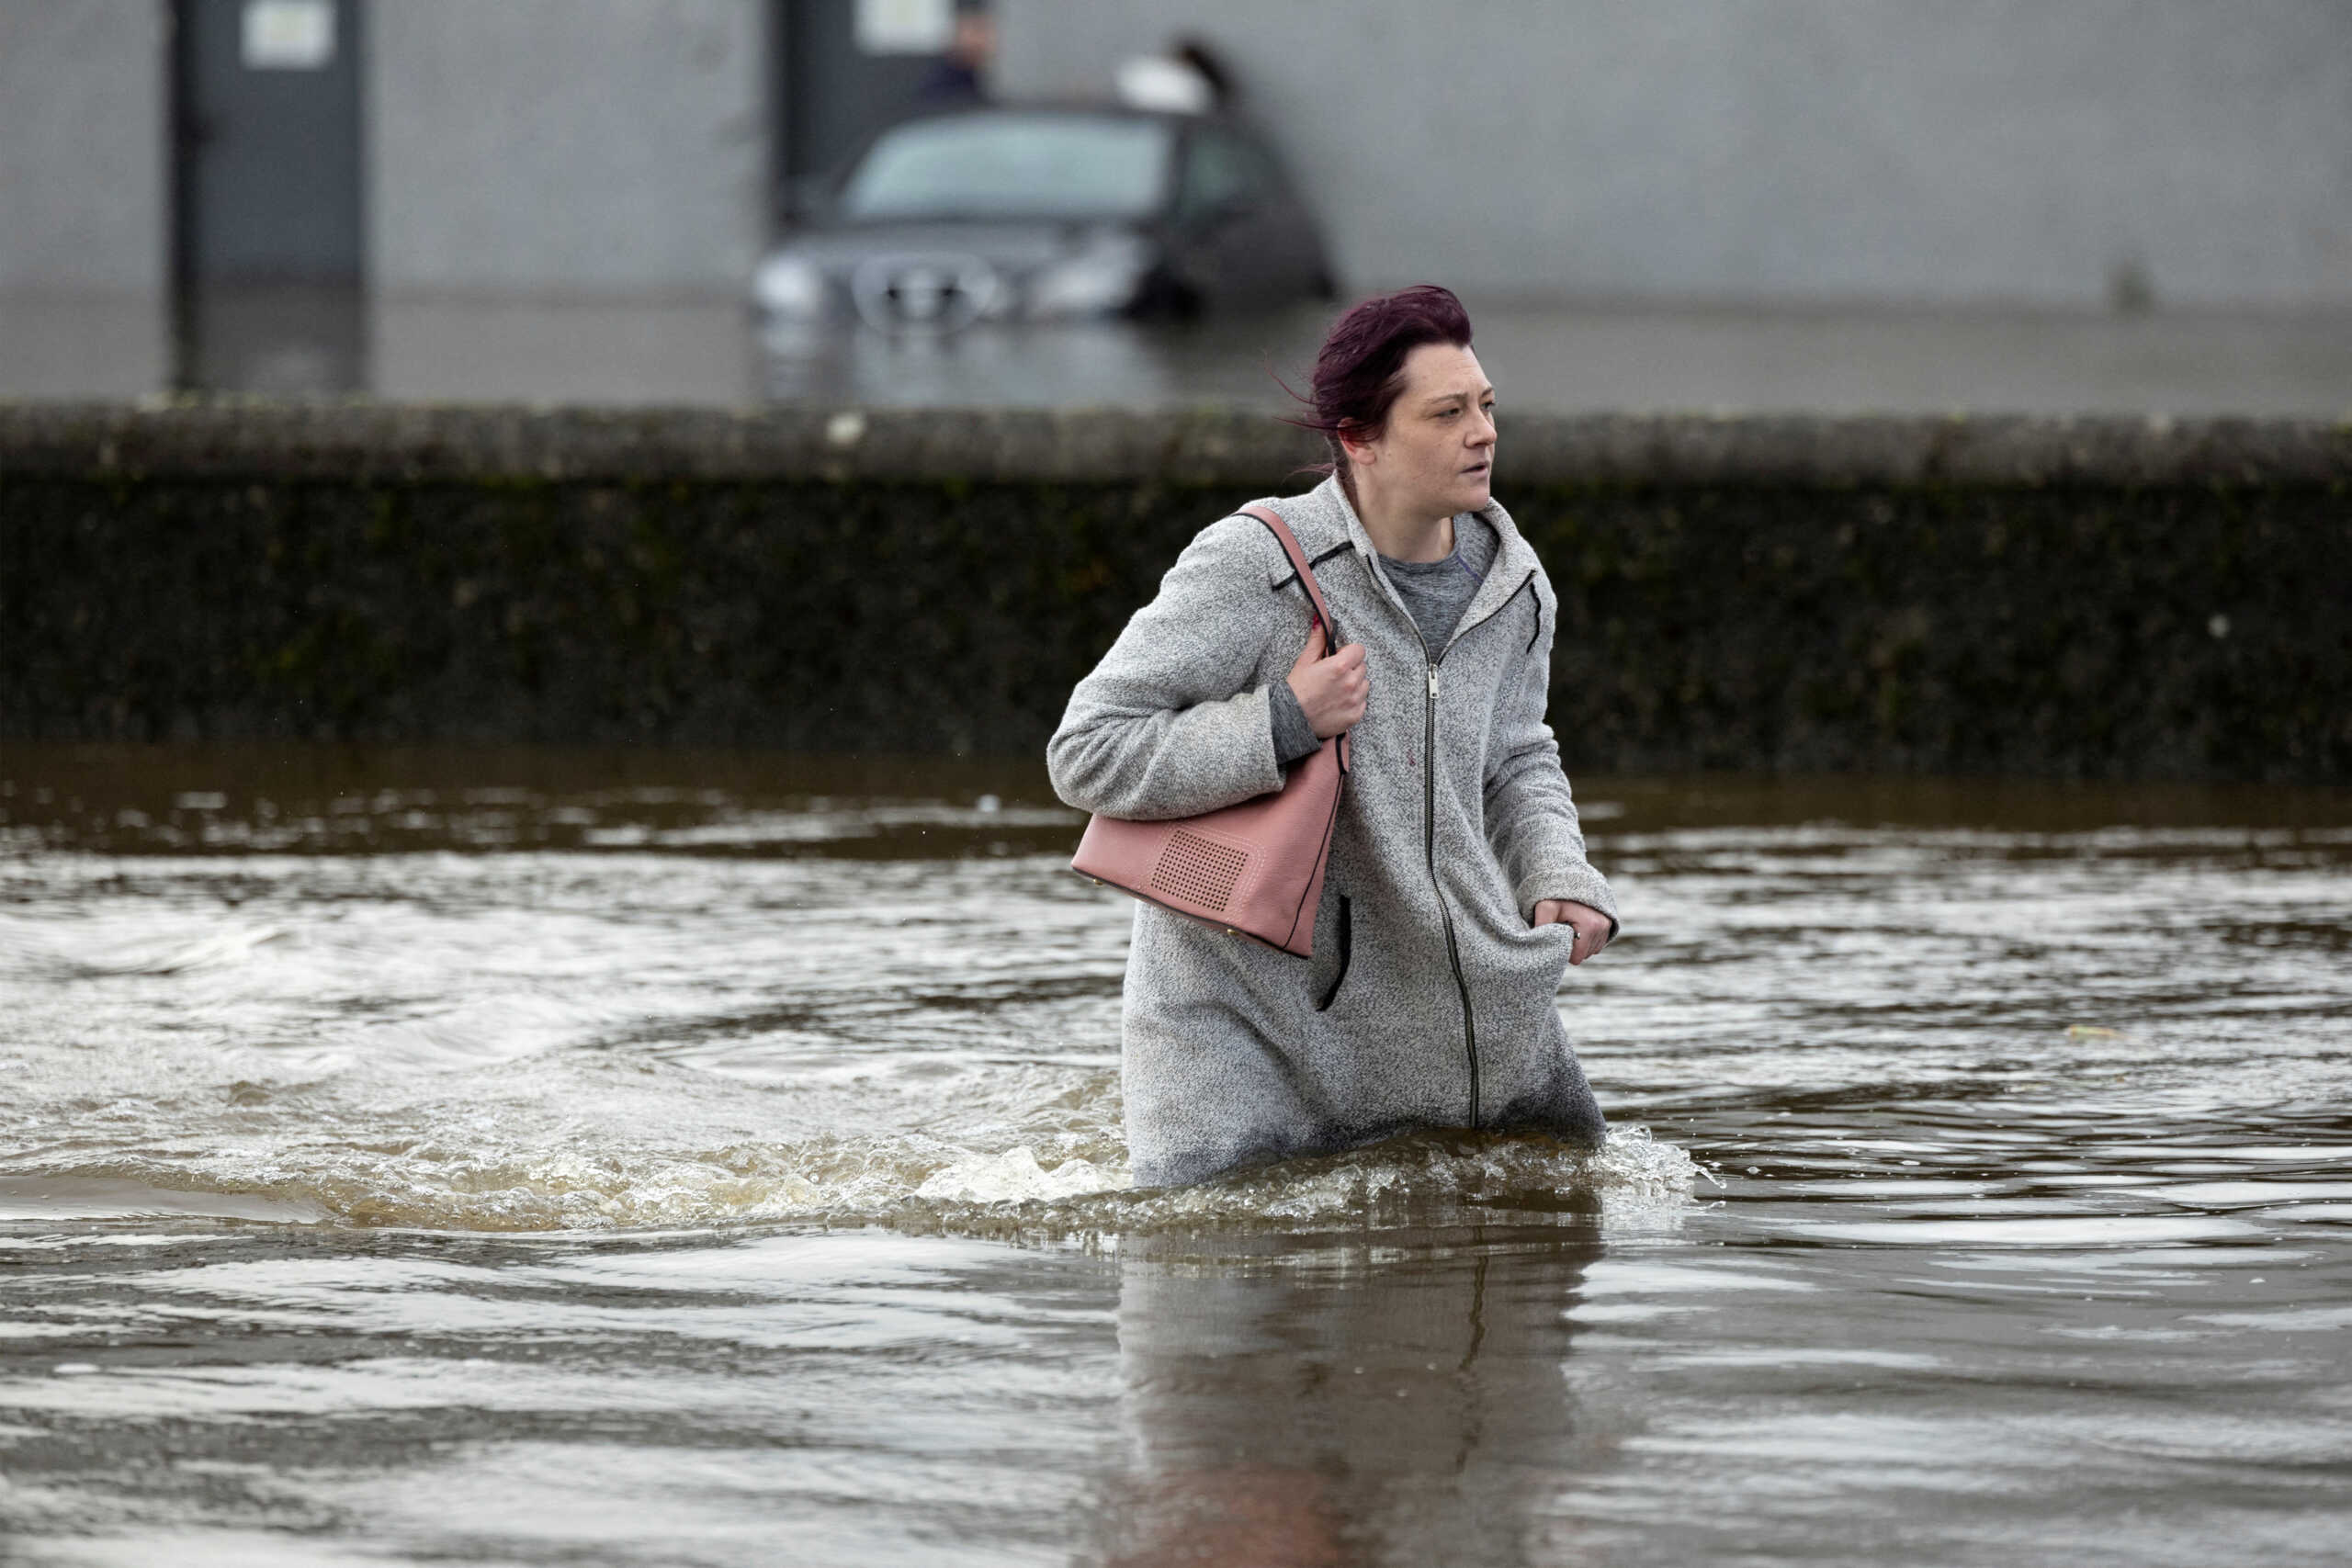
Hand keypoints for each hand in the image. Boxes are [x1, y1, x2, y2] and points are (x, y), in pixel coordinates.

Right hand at [1285, 621, 1367, 737]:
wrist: (1290, 719)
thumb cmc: (1296, 689)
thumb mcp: (1304, 661)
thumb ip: (1317, 640)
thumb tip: (1321, 621)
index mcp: (1340, 666)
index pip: (1359, 650)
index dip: (1348, 652)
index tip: (1339, 658)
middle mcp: (1351, 682)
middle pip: (1362, 667)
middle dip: (1351, 667)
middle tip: (1334, 675)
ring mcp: (1354, 700)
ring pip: (1365, 684)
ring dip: (1355, 684)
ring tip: (1336, 689)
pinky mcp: (1355, 715)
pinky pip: (1363, 702)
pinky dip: (1354, 701)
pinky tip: (1338, 702)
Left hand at [1533, 899, 1612, 964]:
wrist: (1571, 877)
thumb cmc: (1556, 895)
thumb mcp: (1545, 908)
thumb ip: (1541, 926)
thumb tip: (1540, 945)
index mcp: (1590, 926)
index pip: (1576, 958)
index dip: (1564, 950)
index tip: (1558, 935)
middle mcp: (1603, 927)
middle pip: (1584, 955)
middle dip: (1572, 946)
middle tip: (1563, 928)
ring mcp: (1608, 926)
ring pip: (1591, 950)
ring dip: (1579, 942)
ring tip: (1571, 924)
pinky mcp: (1610, 924)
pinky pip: (1597, 943)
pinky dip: (1587, 938)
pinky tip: (1578, 925)